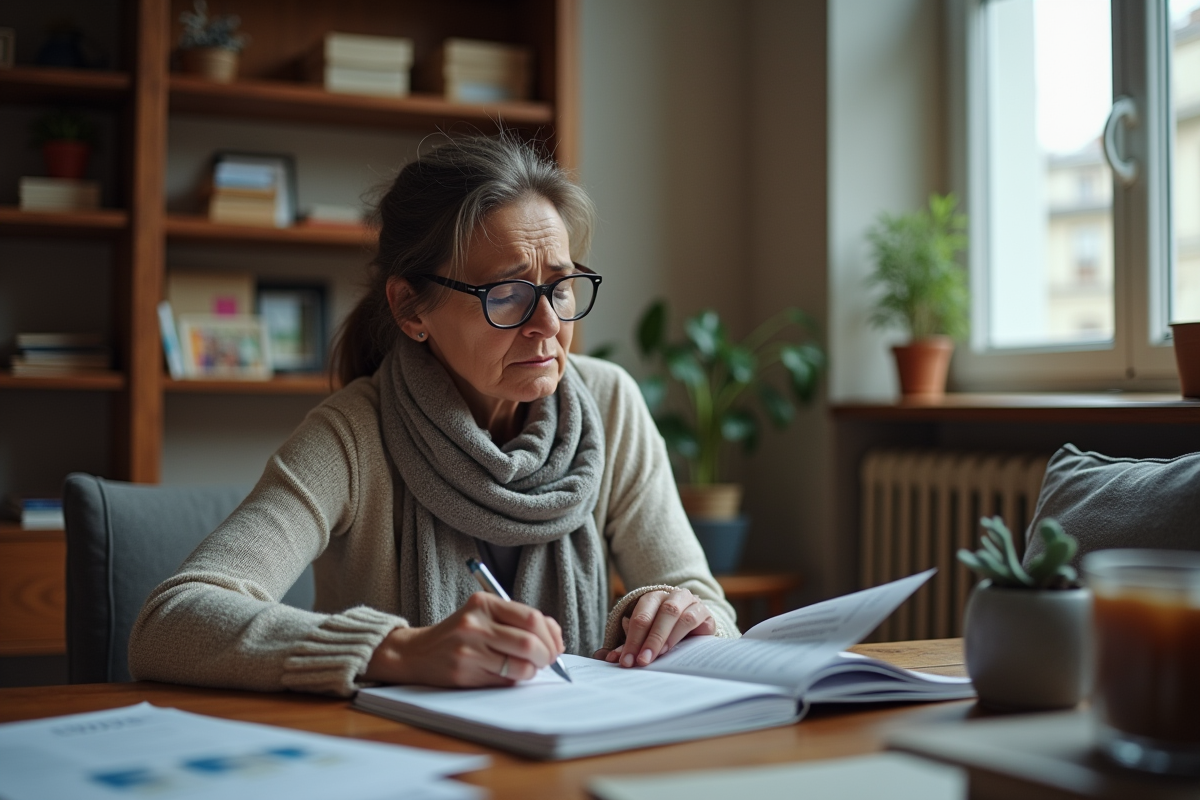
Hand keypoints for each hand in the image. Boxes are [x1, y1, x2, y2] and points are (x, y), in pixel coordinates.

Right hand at [363, 592, 563, 686]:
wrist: (417, 653)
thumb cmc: (460, 634)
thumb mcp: (484, 616)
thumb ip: (517, 621)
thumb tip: (556, 639)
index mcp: (484, 603)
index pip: (532, 617)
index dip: (551, 635)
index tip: (555, 645)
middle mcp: (476, 624)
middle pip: (529, 642)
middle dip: (546, 655)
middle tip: (547, 660)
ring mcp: (469, 649)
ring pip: (520, 664)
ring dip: (532, 670)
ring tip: (527, 668)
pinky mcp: (465, 672)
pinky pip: (504, 679)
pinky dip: (515, 679)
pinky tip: (508, 674)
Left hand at [592, 588, 714, 667]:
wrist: (698, 628)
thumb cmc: (667, 633)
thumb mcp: (646, 640)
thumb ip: (628, 647)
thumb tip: (606, 657)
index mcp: (652, 599)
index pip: (638, 618)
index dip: (631, 640)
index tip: (626, 661)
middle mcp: (670, 596)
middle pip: (655, 613)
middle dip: (646, 639)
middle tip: (640, 662)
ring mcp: (688, 601)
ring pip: (673, 613)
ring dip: (663, 636)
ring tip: (655, 656)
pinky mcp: (703, 611)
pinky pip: (692, 617)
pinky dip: (680, 633)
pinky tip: (673, 649)